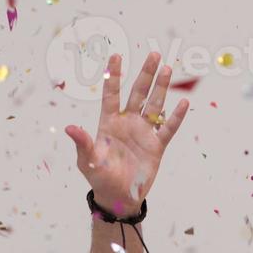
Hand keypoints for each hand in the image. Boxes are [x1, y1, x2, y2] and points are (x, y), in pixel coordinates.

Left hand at [66, 50, 188, 215]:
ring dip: (161, 88)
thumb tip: (68, 127)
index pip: (111, 94)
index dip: (114, 75)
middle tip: (155, 55)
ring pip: (155, 105)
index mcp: (109, 123)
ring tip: (168, 69)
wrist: (118, 198)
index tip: (116, 55)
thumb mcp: (88, 161)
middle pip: (138, 93)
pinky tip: (183, 103)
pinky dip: (176, 117)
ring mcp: (144, 133)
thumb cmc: (100, 178)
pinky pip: (168, 128)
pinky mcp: (157, 146)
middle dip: (146, 74)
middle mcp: (128, 123)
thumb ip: (82, 143)